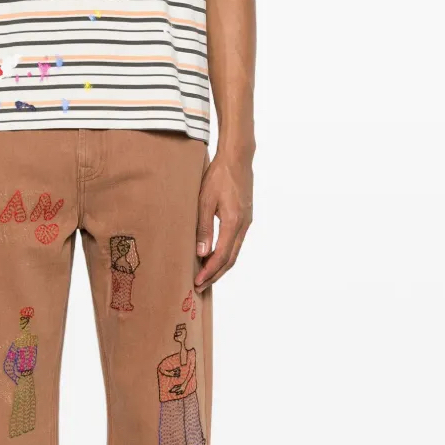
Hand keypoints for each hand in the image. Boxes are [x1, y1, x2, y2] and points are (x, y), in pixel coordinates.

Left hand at [194, 150, 252, 289]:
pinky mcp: (245, 217)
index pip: (222, 255)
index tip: (198, 282)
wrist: (237, 159)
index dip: (209, 271)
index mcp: (234, 222)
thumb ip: (204, 228)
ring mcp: (247, 222)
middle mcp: (244, 225)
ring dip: (221, 266)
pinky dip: (225, 254)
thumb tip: (202, 253)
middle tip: (200, 286)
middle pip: (231, 259)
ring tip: (206, 275)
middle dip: (215, 274)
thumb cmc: (219, 176)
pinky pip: (236, 242)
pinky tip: (214, 256)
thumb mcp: (205, 201)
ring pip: (235, 252)